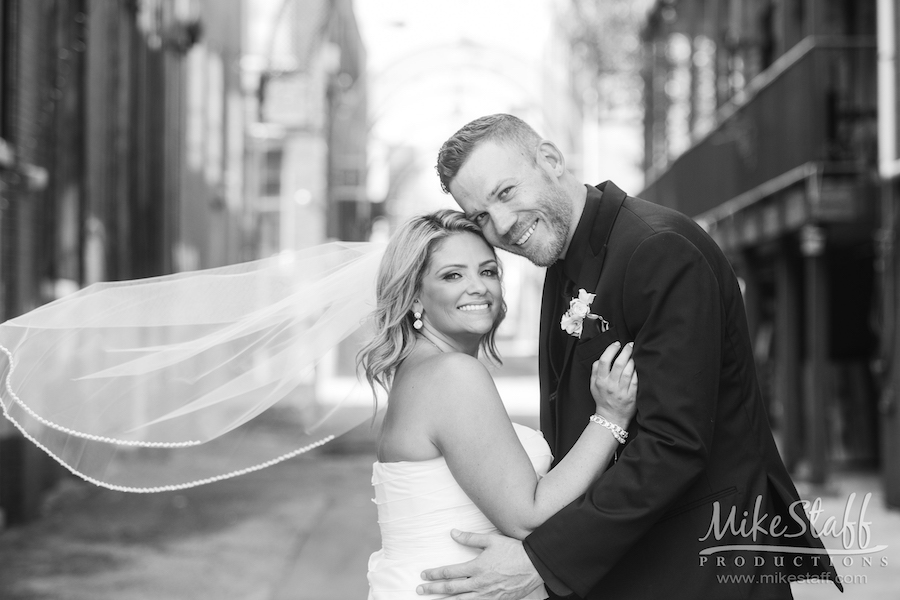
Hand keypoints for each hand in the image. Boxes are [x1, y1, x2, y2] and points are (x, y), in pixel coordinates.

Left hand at [417, 530, 542, 598]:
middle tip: (419, 590)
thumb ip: (470, 538)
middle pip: (451, 589)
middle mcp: (479, 584)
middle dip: (433, 590)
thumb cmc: (513, 551)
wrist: (535, 565)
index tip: (424, 574)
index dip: (435, 574)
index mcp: (477, 567)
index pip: (450, 572)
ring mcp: (488, 595)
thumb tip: (453, 533)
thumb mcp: (491, 540)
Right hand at [590, 341, 636, 425]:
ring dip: (633, 360)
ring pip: (629, 371)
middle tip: (630, 345)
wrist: (611, 417)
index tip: (617, 344)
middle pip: (619, 364)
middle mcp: (611, 385)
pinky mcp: (632, 396)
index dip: (611, 350)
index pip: (604, 361)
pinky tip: (639, 366)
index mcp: (600, 381)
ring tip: (634, 354)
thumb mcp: (593, 385)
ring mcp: (622, 391)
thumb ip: (595, 371)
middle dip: (626, 351)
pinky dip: (637, 372)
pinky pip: (636, 380)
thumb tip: (600, 358)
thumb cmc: (603, 399)